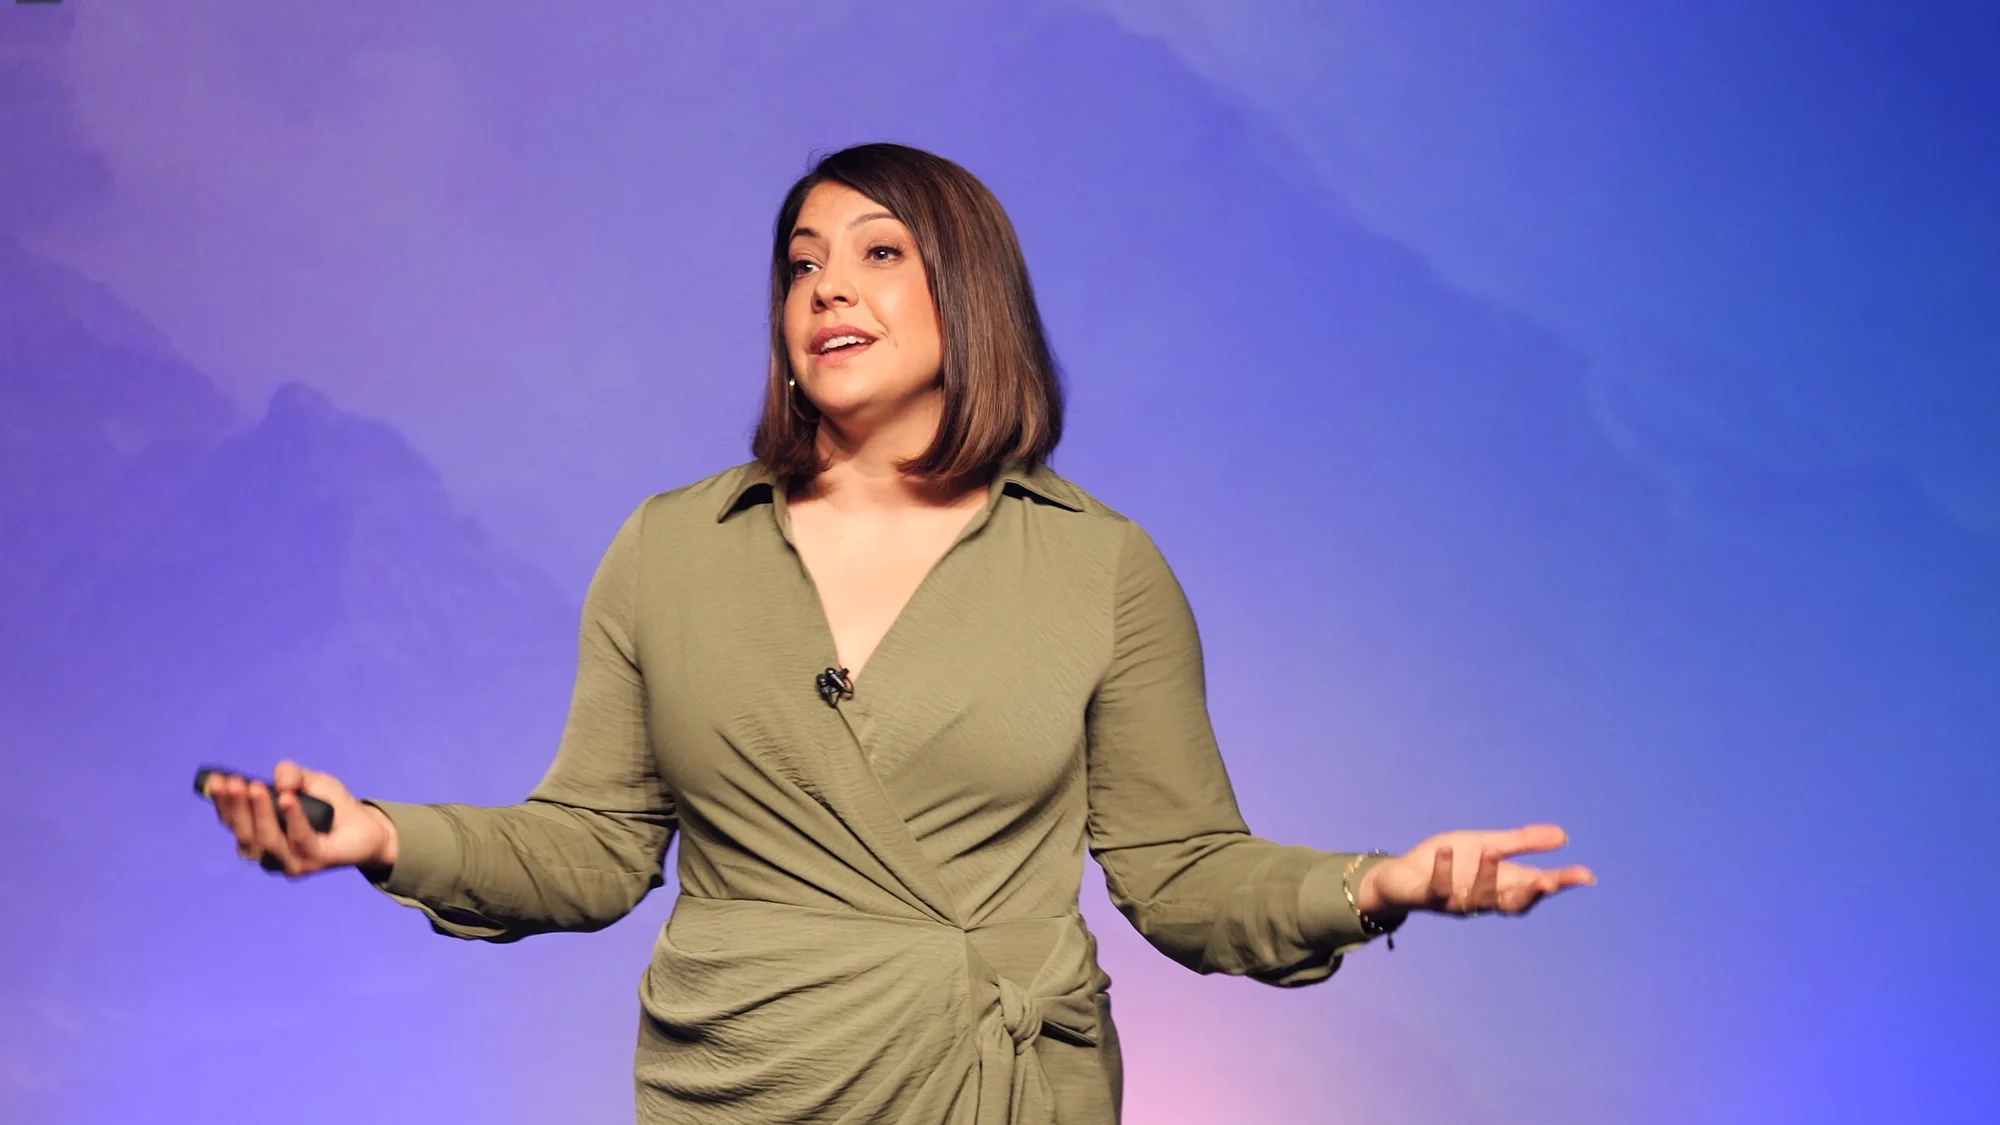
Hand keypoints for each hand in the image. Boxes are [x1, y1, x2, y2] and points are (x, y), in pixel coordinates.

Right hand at [208, 760, 397, 878]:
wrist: (367, 825)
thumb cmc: (331, 805)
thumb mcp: (309, 781)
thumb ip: (291, 774)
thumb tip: (280, 781)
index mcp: (259, 836)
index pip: (232, 822)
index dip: (222, 802)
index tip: (217, 780)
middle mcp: (269, 853)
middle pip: (243, 834)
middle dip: (235, 807)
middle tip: (234, 782)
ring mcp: (290, 862)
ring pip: (265, 840)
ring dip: (259, 812)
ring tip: (256, 787)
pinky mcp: (313, 863)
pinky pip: (299, 840)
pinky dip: (292, 818)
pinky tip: (288, 799)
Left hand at [1355, 824, 1592, 918]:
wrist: (1400, 876)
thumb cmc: (1447, 862)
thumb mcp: (1487, 845)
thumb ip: (1521, 842)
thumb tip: (1563, 835)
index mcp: (1500, 883)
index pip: (1536, 886)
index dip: (1560, 882)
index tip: (1586, 875)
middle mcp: (1482, 897)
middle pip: (1512, 901)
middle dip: (1531, 892)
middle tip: (1549, 880)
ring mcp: (1455, 899)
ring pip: (1476, 899)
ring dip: (1486, 878)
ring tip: (1492, 853)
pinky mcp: (1426, 896)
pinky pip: (1436, 888)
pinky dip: (1442, 871)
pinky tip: (1445, 850)